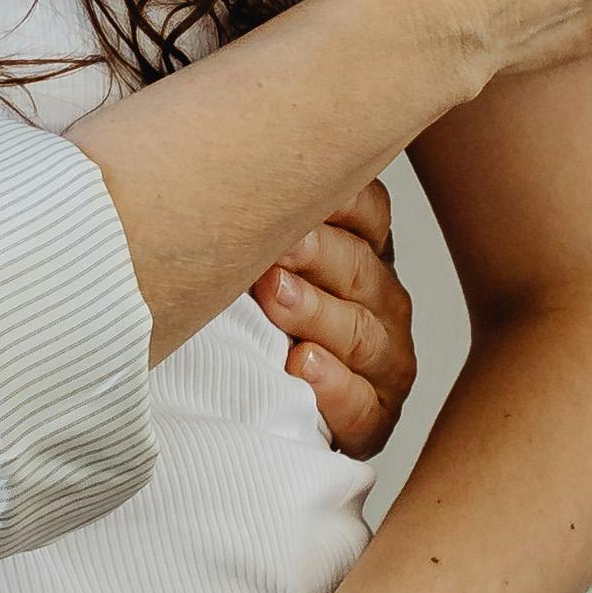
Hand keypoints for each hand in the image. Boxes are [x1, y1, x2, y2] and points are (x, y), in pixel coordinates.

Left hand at [254, 181, 417, 459]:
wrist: (262, 412)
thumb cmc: (253, 324)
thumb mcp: (255, 267)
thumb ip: (254, 232)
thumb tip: (205, 176)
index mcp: (361, 252)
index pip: (368, 212)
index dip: (338, 199)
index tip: (290, 189)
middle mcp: (381, 300)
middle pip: (358, 267)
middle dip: (314, 254)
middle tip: (272, 247)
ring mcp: (386, 358)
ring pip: (361, 332)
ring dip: (316, 313)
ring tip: (276, 298)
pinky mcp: (375, 415)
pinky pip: (362, 403)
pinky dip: (333, 386)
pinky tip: (301, 365)